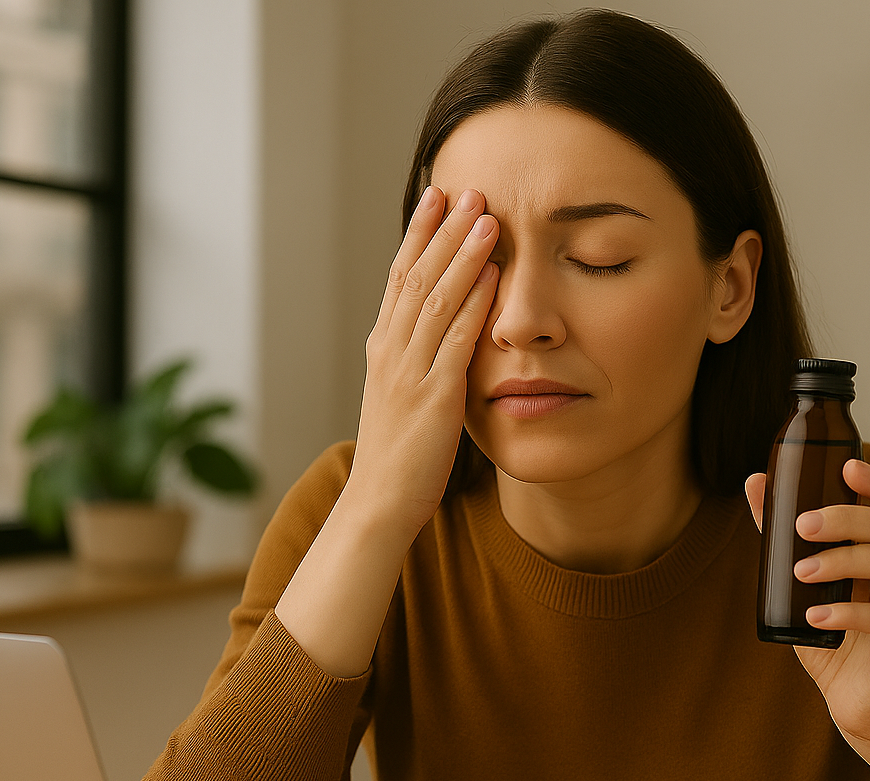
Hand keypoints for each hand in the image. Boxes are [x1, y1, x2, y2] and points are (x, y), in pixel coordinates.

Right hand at [346, 186, 499, 537]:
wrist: (378, 503)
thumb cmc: (397, 456)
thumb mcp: (402, 397)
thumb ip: (418, 360)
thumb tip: (441, 331)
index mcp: (383, 347)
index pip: (399, 276)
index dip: (418, 233)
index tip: (437, 196)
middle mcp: (391, 350)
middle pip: (416, 275)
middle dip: (443, 229)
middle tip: (468, 188)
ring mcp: (410, 371)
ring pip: (435, 299)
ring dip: (462, 254)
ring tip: (486, 216)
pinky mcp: (434, 397)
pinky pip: (455, 340)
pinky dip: (473, 304)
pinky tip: (491, 276)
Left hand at [745, 459, 869, 744]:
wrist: (857, 698)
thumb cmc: (831, 632)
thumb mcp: (802, 579)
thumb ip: (782, 533)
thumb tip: (756, 482)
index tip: (847, 466)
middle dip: (849, 518)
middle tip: (803, 524)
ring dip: (846, 561)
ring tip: (802, 571)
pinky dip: (849, 613)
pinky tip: (815, 616)